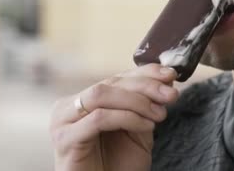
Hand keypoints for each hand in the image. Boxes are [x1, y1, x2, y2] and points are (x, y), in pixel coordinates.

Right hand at [51, 64, 178, 170]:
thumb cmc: (117, 166)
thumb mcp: (138, 129)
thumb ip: (146, 104)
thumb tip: (166, 77)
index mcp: (83, 100)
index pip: (116, 78)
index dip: (144, 73)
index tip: (171, 74)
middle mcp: (68, 106)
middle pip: (110, 83)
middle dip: (145, 86)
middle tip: (171, 94)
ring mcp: (62, 121)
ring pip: (101, 95)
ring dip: (137, 101)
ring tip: (160, 113)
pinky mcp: (65, 139)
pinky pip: (99, 118)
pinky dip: (127, 118)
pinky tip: (147, 125)